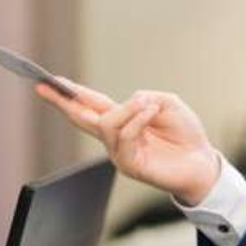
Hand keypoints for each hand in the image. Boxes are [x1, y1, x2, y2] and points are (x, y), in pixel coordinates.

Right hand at [34, 78, 220, 204]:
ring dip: (128, 109)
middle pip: (81, 116)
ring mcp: (120, 151)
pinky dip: (137, 120)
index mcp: (123, 119)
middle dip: (62, 101)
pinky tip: (150, 113)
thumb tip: (130, 102)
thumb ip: (145, 98)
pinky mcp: (129, 164)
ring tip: (149, 106)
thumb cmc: (186, 134)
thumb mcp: (168, 103)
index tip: (47, 81)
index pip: (91, 104)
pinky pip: (124, 137)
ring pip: (107, 123)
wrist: (202, 161)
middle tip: (43, 87)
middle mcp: (116, 136)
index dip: (71, 93)